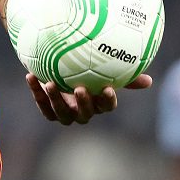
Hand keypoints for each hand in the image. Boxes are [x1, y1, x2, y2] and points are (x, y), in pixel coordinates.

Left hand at [25, 73, 152, 124]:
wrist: (60, 66)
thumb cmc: (87, 68)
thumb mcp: (102, 69)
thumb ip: (122, 74)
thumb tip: (149, 80)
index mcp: (98, 103)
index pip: (106, 106)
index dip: (107, 99)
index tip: (107, 88)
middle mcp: (83, 111)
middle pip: (85, 114)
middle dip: (83, 103)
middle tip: (80, 88)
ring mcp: (65, 112)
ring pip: (61, 113)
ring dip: (55, 99)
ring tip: (50, 83)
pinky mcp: (48, 109)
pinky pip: (42, 104)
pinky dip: (36, 92)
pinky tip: (31, 76)